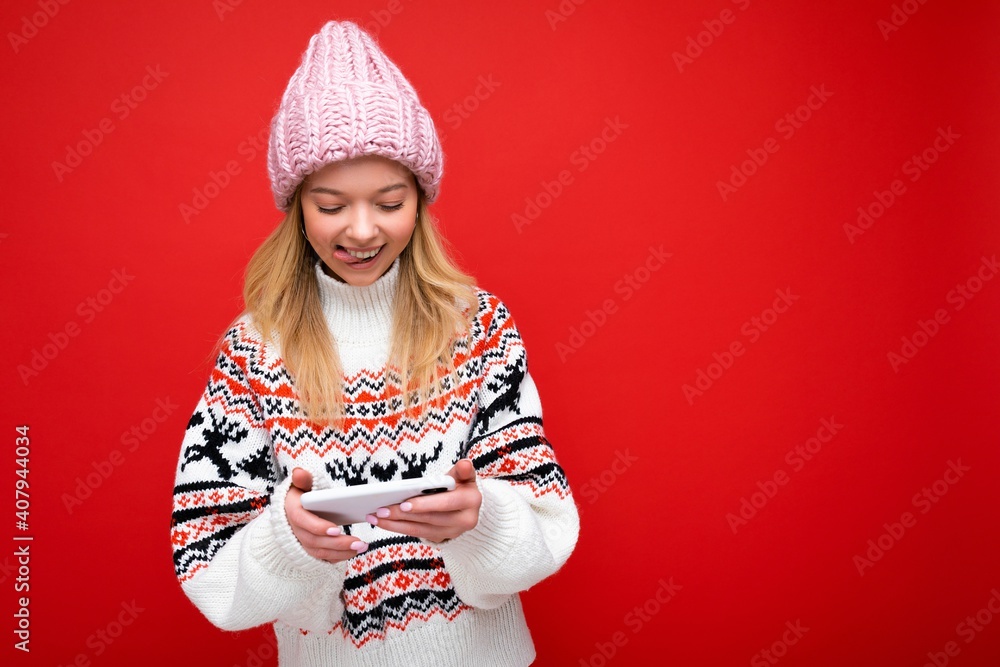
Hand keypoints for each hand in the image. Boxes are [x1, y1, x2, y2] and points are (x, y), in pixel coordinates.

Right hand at [285, 468, 368, 560]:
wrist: (294, 509)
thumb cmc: (303, 494)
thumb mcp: (302, 484)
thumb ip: (303, 479)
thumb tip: (299, 472)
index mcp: (293, 512)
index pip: (302, 521)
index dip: (318, 527)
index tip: (337, 529)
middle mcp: (295, 530)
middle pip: (314, 541)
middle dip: (337, 543)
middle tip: (359, 542)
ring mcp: (302, 542)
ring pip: (320, 552)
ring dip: (341, 552)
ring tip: (361, 547)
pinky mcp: (311, 549)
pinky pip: (323, 557)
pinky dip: (339, 556)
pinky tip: (354, 552)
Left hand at [364, 459, 481, 543]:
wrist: (468, 506)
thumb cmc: (461, 486)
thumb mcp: (464, 476)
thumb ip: (462, 470)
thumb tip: (464, 464)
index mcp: (471, 501)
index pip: (447, 503)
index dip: (425, 504)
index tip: (404, 503)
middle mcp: (465, 521)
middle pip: (430, 518)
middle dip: (403, 515)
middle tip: (381, 510)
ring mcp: (452, 532)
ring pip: (420, 530)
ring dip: (396, 524)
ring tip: (375, 517)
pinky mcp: (440, 538)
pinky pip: (417, 534)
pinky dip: (399, 528)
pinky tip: (384, 522)